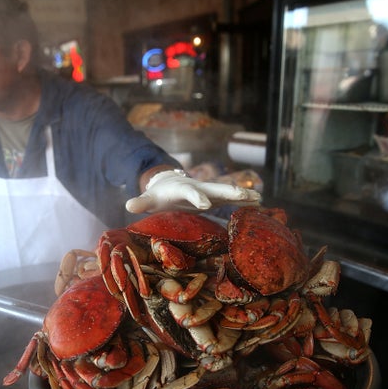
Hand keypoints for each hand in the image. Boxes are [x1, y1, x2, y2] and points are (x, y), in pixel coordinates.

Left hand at [126, 169, 261, 213]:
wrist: (169, 183)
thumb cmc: (159, 194)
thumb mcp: (149, 199)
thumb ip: (141, 202)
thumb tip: (128, 204)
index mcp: (182, 189)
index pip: (190, 192)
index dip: (197, 198)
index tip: (206, 205)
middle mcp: (199, 188)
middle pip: (216, 189)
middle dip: (230, 191)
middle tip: (244, 194)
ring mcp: (209, 192)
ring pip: (228, 193)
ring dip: (243, 195)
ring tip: (260, 199)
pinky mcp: (215, 198)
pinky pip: (231, 200)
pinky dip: (244, 201)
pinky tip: (259, 205)